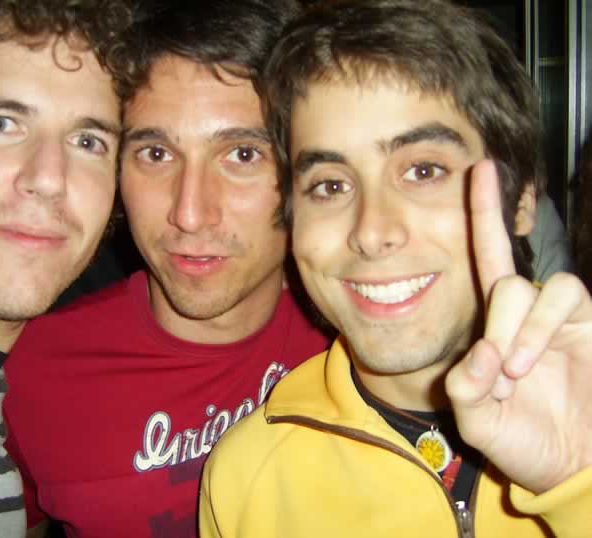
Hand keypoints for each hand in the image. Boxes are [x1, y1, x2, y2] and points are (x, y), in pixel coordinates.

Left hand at [445, 159, 591, 493]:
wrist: (569, 466)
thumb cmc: (522, 440)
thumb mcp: (479, 421)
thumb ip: (466, 390)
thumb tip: (481, 353)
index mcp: (491, 326)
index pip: (482, 262)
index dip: (480, 214)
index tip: (478, 170)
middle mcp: (522, 312)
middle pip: (500, 280)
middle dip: (495, 326)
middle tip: (499, 375)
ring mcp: (555, 317)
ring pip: (530, 287)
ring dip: (517, 330)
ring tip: (513, 373)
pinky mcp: (584, 323)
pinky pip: (563, 297)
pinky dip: (540, 327)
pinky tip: (528, 361)